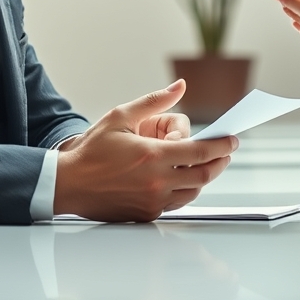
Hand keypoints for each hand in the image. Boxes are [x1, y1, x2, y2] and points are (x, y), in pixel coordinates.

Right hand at [54, 80, 236, 221]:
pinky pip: (176, 203)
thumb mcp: (120, 115)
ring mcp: (152, 200)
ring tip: (209, 164)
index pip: (200, 152)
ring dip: (206, 178)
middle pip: (204, 175)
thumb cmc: (91, 150)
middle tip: (227, 152)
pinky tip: (186, 180)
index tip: (232, 139)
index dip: (222, 145)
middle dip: (221, 162)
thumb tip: (180, 86)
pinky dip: (187, 191)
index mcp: (152, 155)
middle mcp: (156, 181)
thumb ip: (154, 101)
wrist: (67, 184)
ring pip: (193, 192)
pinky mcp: (146, 213)